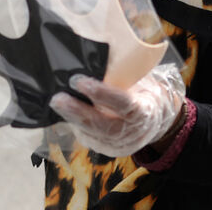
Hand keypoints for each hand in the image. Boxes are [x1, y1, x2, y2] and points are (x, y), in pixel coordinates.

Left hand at [50, 65, 184, 157]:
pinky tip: (65, 114)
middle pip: (103, 125)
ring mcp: (121, 145)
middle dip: (77, 112)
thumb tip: (88, 60)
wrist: (155, 118)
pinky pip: (89, 140)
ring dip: (72, 120)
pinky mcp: (109, 151)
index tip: (79, 81)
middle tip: (57, 98)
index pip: (122, 104)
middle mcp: (133, 132)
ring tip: (56, 104)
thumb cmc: (141, 92)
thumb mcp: (137, 82)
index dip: (100, 93)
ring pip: (93, 135)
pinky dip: (76, 127)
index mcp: (143, 110)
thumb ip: (118, 77)